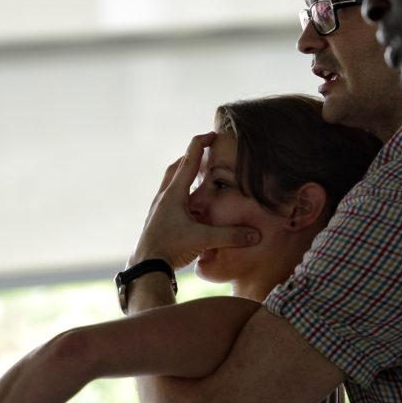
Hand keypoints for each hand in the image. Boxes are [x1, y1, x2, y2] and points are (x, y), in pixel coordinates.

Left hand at [130, 132, 258, 269]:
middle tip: (207, 155)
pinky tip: (191, 206)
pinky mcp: (157, 220)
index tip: (213, 134)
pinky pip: (170, 198)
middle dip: (192, 158)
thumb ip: (231, 236)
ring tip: (200, 178)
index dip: (201, 143)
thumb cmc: (170, 249)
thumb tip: (256, 235)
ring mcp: (158, 208)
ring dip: (185, 175)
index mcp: (174, 193)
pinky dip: (182, 193)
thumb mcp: (203, 240)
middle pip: (177, 167)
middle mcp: (164, 197)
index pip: (189, 159)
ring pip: (171, 183)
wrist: (145, 268)